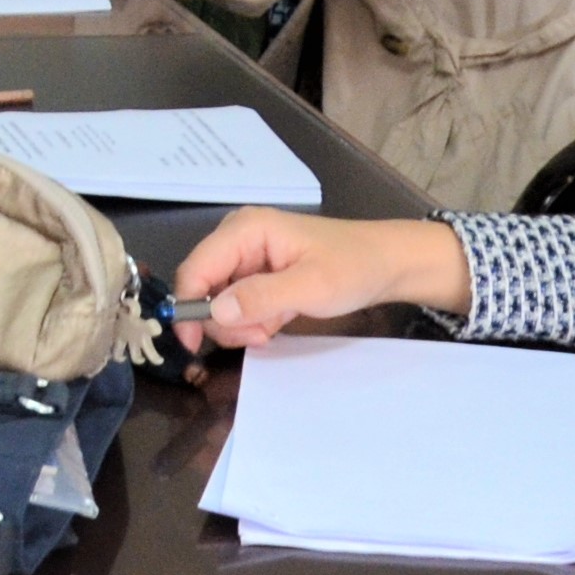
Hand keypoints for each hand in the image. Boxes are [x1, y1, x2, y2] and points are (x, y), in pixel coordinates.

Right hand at [164, 209, 472, 350]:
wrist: (387, 265)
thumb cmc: (353, 267)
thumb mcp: (311, 286)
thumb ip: (260, 298)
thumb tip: (213, 312)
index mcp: (244, 229)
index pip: (195, 269)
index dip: (187, 307)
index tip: (195, 345)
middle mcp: (237, 239)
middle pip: (203, 288)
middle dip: (225, 320)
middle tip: (260, 335)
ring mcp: (246, 258)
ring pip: (217, 302)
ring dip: (241, 324)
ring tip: (274, 328)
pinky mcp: (256, 275)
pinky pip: (236, 306)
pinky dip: (252, 321)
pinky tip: (277, 322)